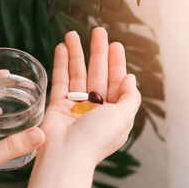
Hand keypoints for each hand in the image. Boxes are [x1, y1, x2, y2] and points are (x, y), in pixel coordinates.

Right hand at [40, 27, 140, 163]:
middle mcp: (96, 109)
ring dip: (76, 54)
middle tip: (97, 32)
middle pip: (98, 74)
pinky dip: (61, 64)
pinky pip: (60, 81)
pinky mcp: (58, 106)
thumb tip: (130, 78)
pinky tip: (62, 48)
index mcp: (113, 113)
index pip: (117, 82)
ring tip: (73, 34)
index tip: (115, 45)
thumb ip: (130, 97)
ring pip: (77, 75)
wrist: (67, 155)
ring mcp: (75, 107)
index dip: (117, 63)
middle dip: (97, 53)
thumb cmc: (97, 138)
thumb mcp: (124, 116)